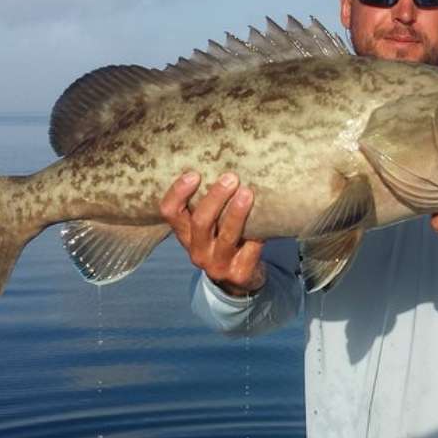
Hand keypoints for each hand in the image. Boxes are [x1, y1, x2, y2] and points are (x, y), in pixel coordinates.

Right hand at [159, 171, 265, 295]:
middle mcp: (197, 250)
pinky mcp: (239, 273)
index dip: (178, 193)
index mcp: (185, 234)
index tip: (194, 173)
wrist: (239, 280)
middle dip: (215, 198)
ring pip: (226, 236)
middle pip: (200, 222)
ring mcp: (217, 265)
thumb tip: (223, 157)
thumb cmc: (224, 240)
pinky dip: (258, 234)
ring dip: (236, 213)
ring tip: (247, 193)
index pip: (170, 212)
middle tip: (230, 178)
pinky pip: (250, 249)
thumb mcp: (210, 225)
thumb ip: (209, 202)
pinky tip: (267, 219)